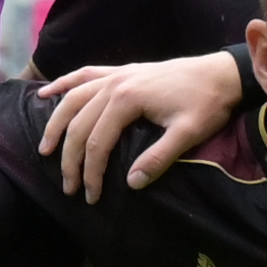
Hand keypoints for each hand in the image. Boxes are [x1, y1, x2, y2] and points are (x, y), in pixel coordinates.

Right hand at [37, 46, 248, 192]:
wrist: (222, 73)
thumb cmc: (207, 104)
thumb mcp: (187, 134)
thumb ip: (158, 158)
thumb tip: (131, 183)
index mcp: (127, 100)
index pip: (97, 142)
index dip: (90, 172)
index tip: (91, 196)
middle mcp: (114, 84)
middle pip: (78, 123)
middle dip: (70, 158)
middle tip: (68, 186)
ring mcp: (116, 74)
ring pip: (73, 98)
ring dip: (56, 123)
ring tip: (45, 149)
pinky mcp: (121, 71)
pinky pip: (84, 74)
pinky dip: (63, 84)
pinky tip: (45, 93)